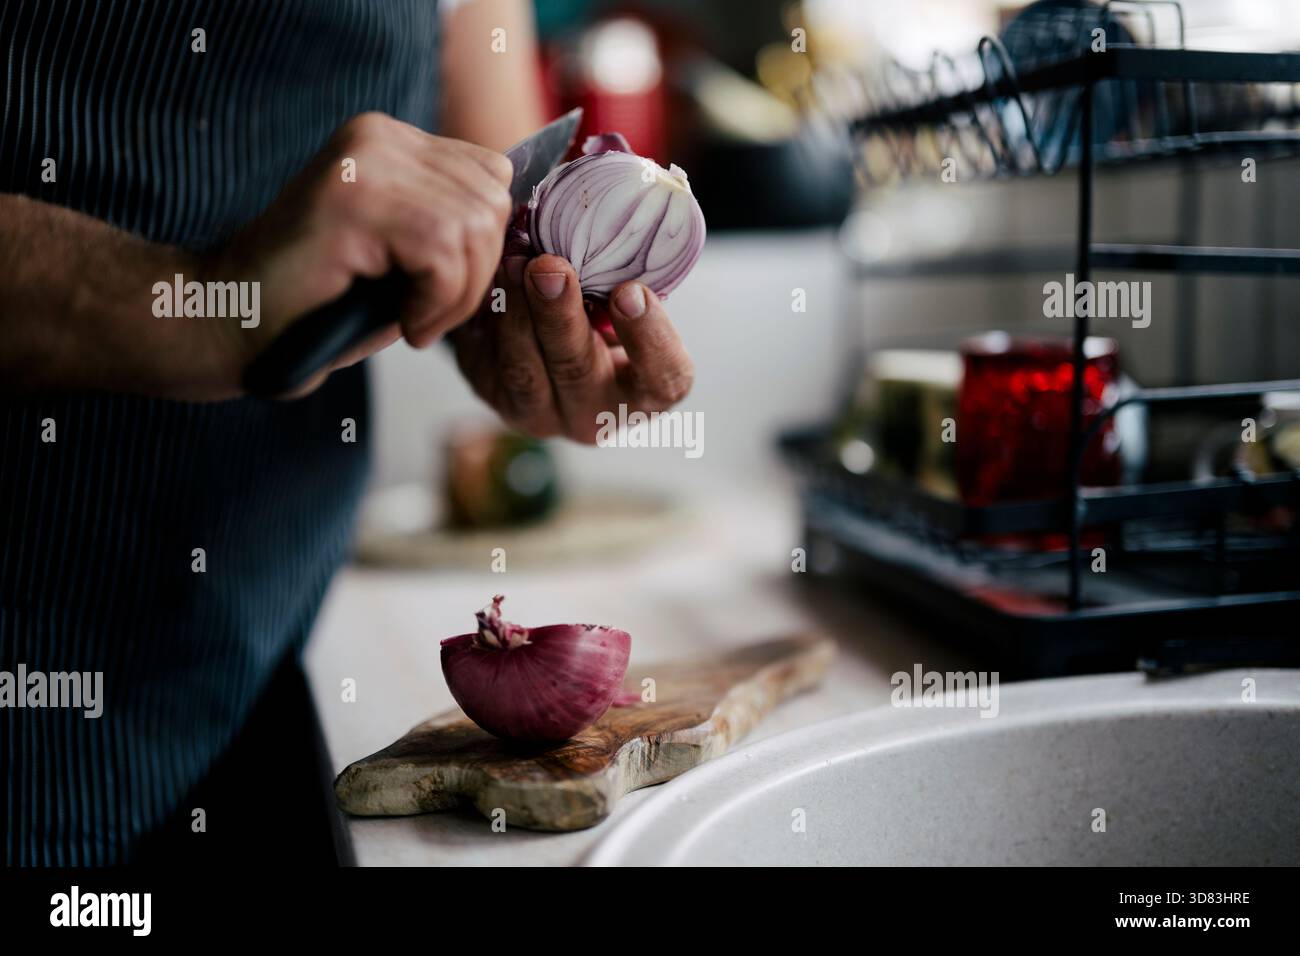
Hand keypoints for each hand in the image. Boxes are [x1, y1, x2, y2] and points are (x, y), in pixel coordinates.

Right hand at [210, 112, 513, 394]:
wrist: (230, 321)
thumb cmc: (322, 302)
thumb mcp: (404, 256)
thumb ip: (455, 228)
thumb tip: (525, 233)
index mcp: (391, 138)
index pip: (492, 174)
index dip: (485, 244)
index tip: (448, 291)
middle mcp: (378, 134)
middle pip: (492, 200)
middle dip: (477, 275)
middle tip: (431, 315)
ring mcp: (363, 161)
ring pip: (474, 226)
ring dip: (458, 295)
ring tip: (416, 321)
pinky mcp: (352, 199)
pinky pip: (443, 250)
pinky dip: (438, 302)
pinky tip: (404, 323)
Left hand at [451, 254, 694, 442]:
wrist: (545, 319)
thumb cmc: (603, 299)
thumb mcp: (625, 286)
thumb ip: (626, 263)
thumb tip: (608, 189)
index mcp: (644, 392)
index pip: (663, 380)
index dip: (650, 340)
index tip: (630, 291)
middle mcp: (591, 412)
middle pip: (579, 374)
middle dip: (562, 318)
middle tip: (550, 267)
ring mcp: (536, 410)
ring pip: (523, 370)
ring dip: (518, 313)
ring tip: (514, 261)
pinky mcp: (489, 390)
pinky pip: (485, 355)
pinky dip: (489, 310)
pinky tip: (492, 269)